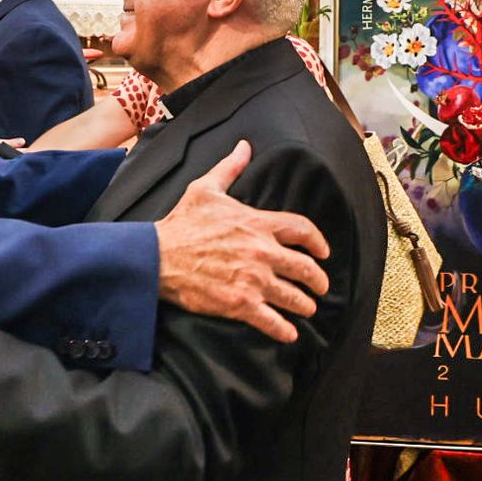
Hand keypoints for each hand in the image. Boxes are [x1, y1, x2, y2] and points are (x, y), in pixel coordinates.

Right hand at [154, 141, 330, 343]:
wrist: (158, 256)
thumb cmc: (181, 223)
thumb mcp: (206, 188)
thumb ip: (230, 168)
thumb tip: (244, 147)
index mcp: (257, 223)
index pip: (302, 229)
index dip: (318, 242)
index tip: (323, 252)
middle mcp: (262, 252)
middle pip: (305, 268)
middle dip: (318, 280)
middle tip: (321, 287)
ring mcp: (253, 279)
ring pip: (294, 297)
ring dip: (305, 305)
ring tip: (308, 309)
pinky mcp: (240, 304)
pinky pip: (272, 321)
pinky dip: (284, 330)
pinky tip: (289, 333)